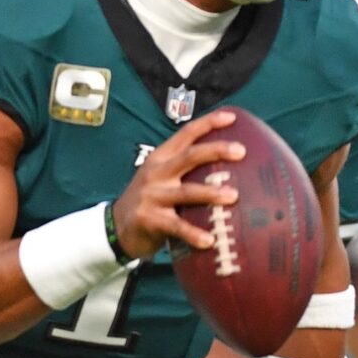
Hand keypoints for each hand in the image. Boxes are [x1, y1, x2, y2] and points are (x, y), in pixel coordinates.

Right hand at [110, 110, 244, 259]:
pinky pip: (177, 227)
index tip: (231, 117)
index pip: (186, 134)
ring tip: (233, 196)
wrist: (117, 227)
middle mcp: (157, 172)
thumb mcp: (162, 178)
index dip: (208, 123)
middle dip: (215, 151)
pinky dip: (193, 234)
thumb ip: (185, 170)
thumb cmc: (151, 200)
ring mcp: (152, 196)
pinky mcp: (150, 219)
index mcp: (162, 158)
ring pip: (186, 192)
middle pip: (189, 156)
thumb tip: (228, 167)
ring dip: (210, 193)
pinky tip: (210, 240)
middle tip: (240, 151)